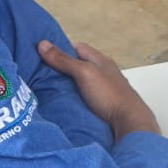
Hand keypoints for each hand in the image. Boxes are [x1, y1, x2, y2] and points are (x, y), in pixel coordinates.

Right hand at [37, 40, 158, 139]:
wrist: (129, 122)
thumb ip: (65, 60)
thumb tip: (42, 44)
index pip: (78, 47)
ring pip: (80, 82)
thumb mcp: (85, 73)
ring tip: (45, 87)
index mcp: (102, 61)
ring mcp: (103, 90)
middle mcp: (103, 73)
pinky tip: (61, 102)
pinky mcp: (101, 105)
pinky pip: (82, 97)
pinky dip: (72, 97)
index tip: (42, 52)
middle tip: (39, 72)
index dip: (61, 47)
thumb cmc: (110, 95)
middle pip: (78, 65)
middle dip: (61, 67)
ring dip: (65, 84)